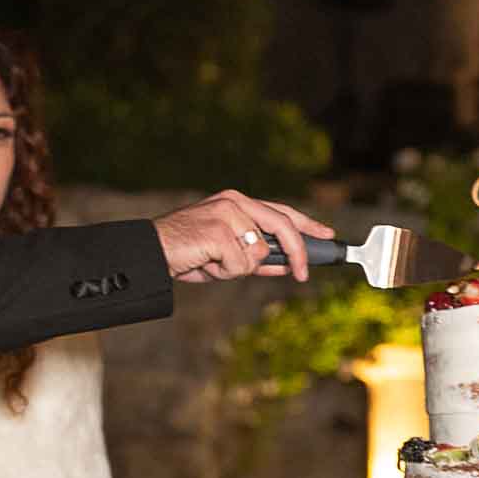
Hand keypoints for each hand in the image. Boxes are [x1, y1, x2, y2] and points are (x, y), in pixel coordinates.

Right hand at [152, 191, 332, 284]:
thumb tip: (285, 265)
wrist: (152, 252)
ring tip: (212, 265)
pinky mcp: (219, 230)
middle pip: (282, 226)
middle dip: (297, 253)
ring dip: (237, 269)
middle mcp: (235, 202)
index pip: (280, 211)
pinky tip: (205, 264)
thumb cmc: (186, 254)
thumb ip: (256, 257)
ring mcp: (227, 213)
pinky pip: (240, 263)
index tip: (326, 235)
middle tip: (303, 275)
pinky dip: (224, 272)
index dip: (306, 224)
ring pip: (258, 253)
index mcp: (237, 202)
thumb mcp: (226, 256)